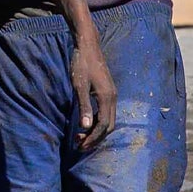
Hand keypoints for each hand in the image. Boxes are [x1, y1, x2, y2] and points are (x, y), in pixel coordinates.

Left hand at [69, 32, 116, 151]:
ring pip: (108, 121)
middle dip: (95, 139)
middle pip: (108, 127)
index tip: (80, 146)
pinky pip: (107, 113)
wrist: (88, 46)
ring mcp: (112, 95)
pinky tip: (87, 124)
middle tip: (79, 146)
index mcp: (107, 98)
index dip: (92, 138)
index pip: (103, 126)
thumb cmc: (82, 64)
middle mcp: (113, 98)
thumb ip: (83, 106)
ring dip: (96, 132)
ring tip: (81, 138)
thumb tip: (85, 126)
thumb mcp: (79, 86)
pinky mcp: (108, 92)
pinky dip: (98, 123)